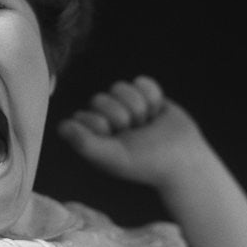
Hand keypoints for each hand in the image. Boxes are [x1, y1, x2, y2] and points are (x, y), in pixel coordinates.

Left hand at [57, 75, 208, 189]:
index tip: (115, 138)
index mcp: (94, 136)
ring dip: (139, 106)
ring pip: (120, 87)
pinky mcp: (146, 96)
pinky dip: (153, 96)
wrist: (185, 160)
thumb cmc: (146, 164)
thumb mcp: (113, 157)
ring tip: (148, 124)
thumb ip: (85, 143)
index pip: (82, 115)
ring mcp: (126, 106)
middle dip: (122, 115)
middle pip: (100, 98)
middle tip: (136, 133)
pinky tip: (158, 112)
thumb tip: (61, 126)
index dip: (100, 123)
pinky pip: (142, 82)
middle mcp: (106, 120)